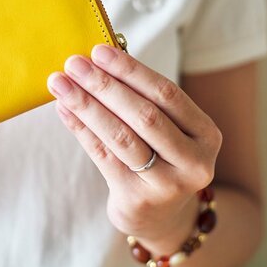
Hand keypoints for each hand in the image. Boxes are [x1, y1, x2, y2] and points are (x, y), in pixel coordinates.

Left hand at [47, 44, 221, 243]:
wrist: (158, 215)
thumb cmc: (158, 155)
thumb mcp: (165, 128)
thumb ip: (142, 98)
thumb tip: (97, 59)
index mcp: (205, 133)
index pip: (166, 93)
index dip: (131, 70)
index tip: (99, 50)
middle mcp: (194, 161)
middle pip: (144, 115)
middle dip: (104, 85)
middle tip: (74, 63)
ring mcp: (168, 184)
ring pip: (121, 137)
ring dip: (86, 105)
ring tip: (60, 84)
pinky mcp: (138, 198)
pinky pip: (103, 156)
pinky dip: (80, 129)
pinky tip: (63, 110)